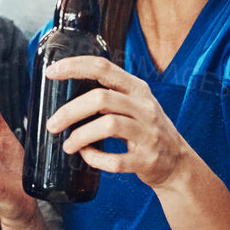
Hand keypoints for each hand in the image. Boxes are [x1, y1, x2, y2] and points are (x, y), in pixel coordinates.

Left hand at [44, 56, 189, 190]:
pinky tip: (87, 156)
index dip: (75, 66)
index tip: (51, 72)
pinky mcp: (146, 160)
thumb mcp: (135, 103)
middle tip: (52, 125)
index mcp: (137, 88)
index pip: (103, 67)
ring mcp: (148, 133)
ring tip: (68, 145)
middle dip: (70, 111)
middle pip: (101, 99)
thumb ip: (109, 94)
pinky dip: (96, 159)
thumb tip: (64, 92)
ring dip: (80, 136)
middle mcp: (144, 107)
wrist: (177, 162)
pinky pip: (116, 160)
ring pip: (108, 125)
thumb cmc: (146, 129)